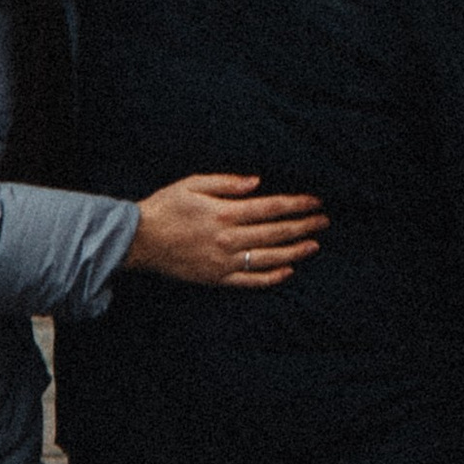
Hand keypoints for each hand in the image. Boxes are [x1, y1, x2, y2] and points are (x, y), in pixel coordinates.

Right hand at [126, 175, 327, 288]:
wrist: (139, 240)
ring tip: (314, 245)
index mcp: (225, 213)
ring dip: (295, 251)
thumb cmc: (165, 207)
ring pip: (268, 257)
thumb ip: (226, 182)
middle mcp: (228, 238)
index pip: (271, 208)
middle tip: (324, 221)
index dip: (296, 205)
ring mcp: (224, 261)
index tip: (315, 202)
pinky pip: (250, 280)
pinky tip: (287, 270)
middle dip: (303, 226)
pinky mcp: (216, 278)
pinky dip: (270, 276)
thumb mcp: (192, 183)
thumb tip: (257, 183)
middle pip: (275, 232)